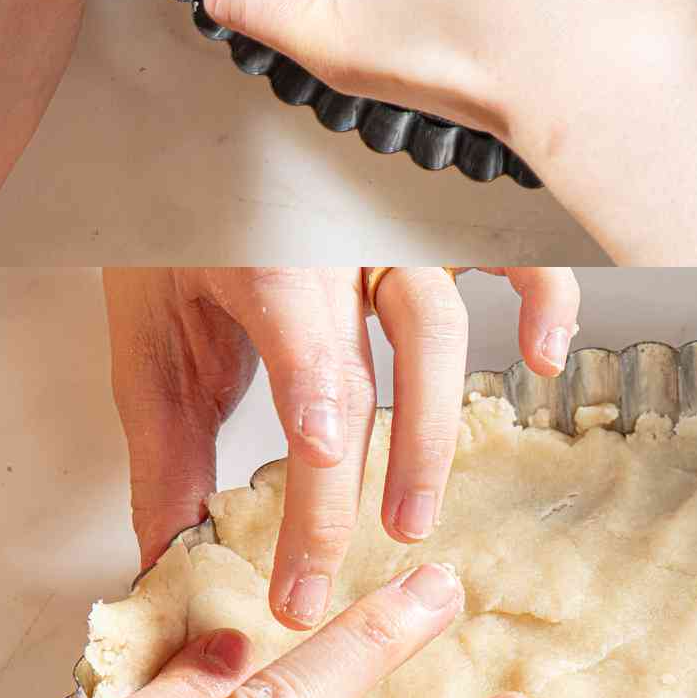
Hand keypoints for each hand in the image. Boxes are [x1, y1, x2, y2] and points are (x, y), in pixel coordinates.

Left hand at [105, 266, 579, 626]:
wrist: (211, 131)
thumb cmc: (184, 228)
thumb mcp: (151, 328)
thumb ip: (165, 442)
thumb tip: (166, 553)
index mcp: (263, 260)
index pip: (300, 363)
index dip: (314, 440)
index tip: (311, 517)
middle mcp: (339, 243)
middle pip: (369, 367)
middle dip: (361, 479)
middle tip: (339, 566)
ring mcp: (400, 229)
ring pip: (439, 324)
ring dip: (432, 429)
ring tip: (412, 517)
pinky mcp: (446, 222)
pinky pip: (516, 254)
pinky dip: (544, 297)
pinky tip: (544, 354)